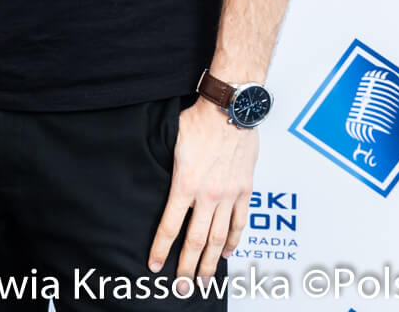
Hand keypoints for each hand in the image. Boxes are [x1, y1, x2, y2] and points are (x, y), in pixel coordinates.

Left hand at [148, 98, 257, 284]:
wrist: (230, 110)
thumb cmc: (198, 121)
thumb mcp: (171, 142)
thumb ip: (167, 169)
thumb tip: (155, 179)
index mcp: (184, 185)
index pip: (169, 227)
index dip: (160, 249)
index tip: (154, 265)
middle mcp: (207, 196)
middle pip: (195, 241)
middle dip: (186, 267)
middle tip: (182, 288)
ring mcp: (228, 195)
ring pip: (218, 238)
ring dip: (209, 262)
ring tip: (203, 280)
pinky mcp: (245, 190)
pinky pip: (239, 222)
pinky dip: (233, 241)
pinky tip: (225, 254)